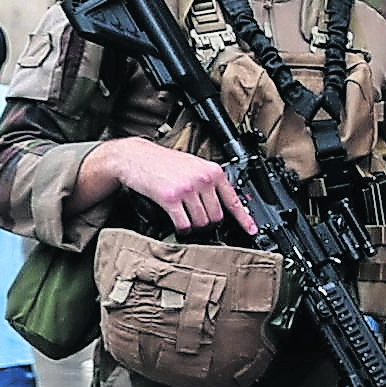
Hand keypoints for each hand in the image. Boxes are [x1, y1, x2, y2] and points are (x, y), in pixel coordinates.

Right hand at [82, 135, 251, 234]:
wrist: (134, 157)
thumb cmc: (163, 162)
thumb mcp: (193, 166)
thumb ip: (209, 182)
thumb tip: (223, 203)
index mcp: (213, 171)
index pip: (234, 200)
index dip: (244, 219)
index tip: (251, 230)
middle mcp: (203, 179)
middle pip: (217, 216)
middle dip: (209, 224)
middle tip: (200, 223)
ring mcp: (187, 189)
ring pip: (202, 223)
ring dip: (195, 229)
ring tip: (188, 223)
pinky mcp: (170, 199)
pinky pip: (184, 224)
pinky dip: (183, 230)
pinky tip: (179, 226)